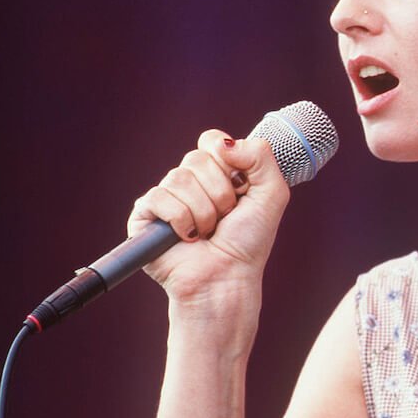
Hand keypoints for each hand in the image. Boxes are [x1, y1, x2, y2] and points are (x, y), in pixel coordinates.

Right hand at [127, 130, 291, 301]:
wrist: (227, 277)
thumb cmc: (249, 241)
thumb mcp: (272, 193)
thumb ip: (260, 155)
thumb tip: (222, 143)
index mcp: (217, 172)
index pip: (212, 141)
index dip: (228, 163)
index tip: (241, 189)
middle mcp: (190, 182)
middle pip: (197, 158)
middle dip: (220, 193)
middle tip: (225, 218)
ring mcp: (166, 197)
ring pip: (179, 178)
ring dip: (204, 212)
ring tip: (207, 232)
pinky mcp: (144, 215)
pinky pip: (159, 198)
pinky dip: (181, 220)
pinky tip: (187, 238)